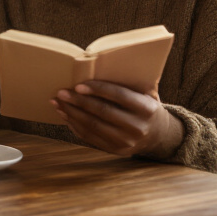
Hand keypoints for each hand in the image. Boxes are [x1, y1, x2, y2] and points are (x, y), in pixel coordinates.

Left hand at [53, 80, 183, 158]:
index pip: (119, 96)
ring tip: (58, 102)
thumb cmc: (145, 106)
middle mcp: (138, 127)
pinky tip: (65, 115)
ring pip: (93, 126)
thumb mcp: (146, 93)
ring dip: (72, 113)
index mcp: (147, 109)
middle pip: (102, 112)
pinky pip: (91, 137)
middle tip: (61, 92)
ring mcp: (127, 142)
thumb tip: (97, 65)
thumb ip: (129, 83)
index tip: (78, 85)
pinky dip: (75, 125)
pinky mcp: (116, 150)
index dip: (98, 89)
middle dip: (78, 101)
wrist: (158, 135)